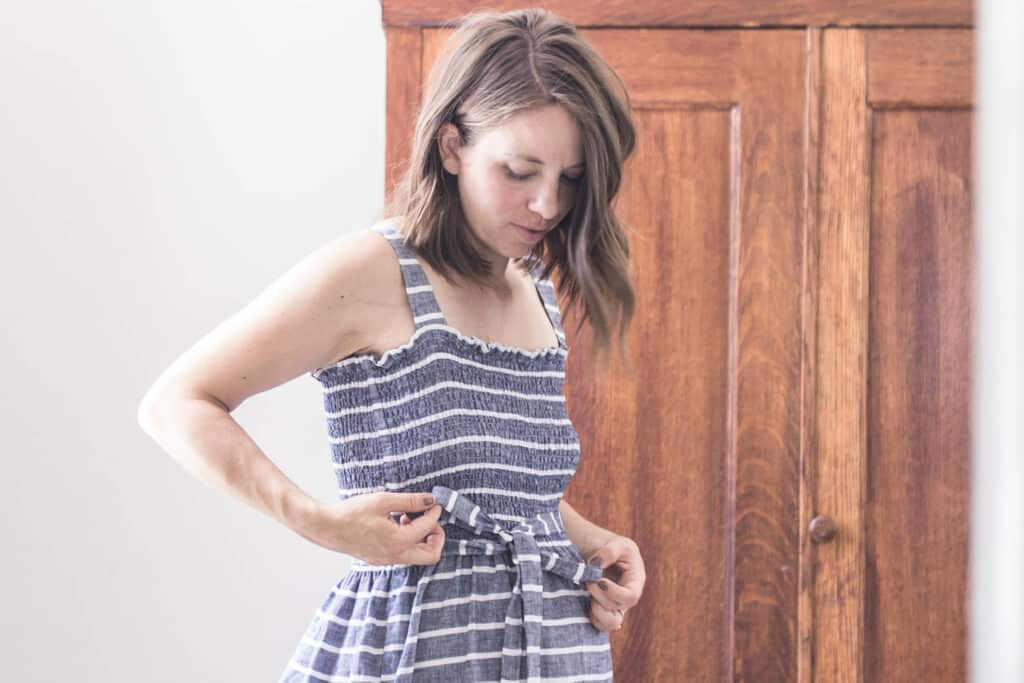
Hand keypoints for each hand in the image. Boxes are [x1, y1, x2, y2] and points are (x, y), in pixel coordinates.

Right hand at [310, 491, 445, 565]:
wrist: (327, 528)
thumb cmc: (351, 513)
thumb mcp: (382, 500)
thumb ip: (409, 501)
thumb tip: (430, 500)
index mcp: (398, 541)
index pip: (428, 528)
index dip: (434, 513)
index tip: (433, 502)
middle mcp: (395, 556)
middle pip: (431, 554)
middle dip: (436, 535)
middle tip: (429, 517)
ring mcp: (388, 560)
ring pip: (418, 556)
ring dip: (422, 537)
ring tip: (409, 517)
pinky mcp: (381, 559)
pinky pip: (405, 554)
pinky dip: (409, 540)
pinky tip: (397, 523)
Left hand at [584, 535, 645, 632]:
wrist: (604, 553)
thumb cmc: (615, 548)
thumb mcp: (617, 544)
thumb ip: (608, 552)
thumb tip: (596, 566)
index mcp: (635, 582)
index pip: (630, 597)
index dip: (614, 593)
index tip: (600, 581)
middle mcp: (627, 599)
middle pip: (617, 609)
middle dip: (599, 596)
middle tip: (588, 581)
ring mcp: (617, 608)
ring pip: (610, 623)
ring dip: (596, 612)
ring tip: (588, 595)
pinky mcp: (605, 612)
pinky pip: (601, 625)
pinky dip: (592, 618)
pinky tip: (586, 603)